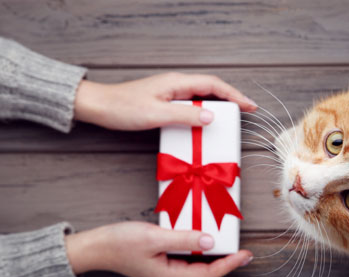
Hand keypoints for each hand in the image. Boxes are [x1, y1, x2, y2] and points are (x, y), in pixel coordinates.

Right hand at [65, 221, 252, 276]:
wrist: (96, 246)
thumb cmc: (120, 243)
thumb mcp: (154, 237)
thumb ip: (183, 238)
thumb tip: (210, 241)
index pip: (208, 274)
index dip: (229, 265)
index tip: (245, 255)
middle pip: (205, 272)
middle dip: (226, 262)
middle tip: (243, 250)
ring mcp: (165, 270)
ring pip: (196, 265)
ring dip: (213, 255)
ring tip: (227, 243)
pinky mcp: (161, 262)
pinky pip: (186, 258)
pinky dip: (198, 248)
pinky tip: (202, 238)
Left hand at [74, 72, 256, 129]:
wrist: (100, 106)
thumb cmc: (123, 108)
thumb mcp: (157, 114)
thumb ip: (185, 115)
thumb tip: (211, 116)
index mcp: (176, 83)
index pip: (213, 85)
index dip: (233, 94)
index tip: (249, 105)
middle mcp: (176, 84)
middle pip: (210, 88)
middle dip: (231, 98)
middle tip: (246, 110)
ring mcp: (170, 92)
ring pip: (201, 95)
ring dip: (218, 105)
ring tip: (231, 117)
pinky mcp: (164, 101)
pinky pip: (190, 103)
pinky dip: (203, 110)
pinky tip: (205, 121)